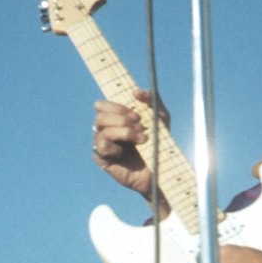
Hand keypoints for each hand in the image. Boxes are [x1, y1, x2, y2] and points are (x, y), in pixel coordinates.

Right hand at [92, 89, 169, 208]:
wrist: (161, 171)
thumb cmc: (160, 144)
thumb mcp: (161, 117)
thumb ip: (152, 99)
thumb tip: (136, 91)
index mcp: (115, 119)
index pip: (101, 105)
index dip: (116, 106)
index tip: (136, 115)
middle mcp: (106, 130)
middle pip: (100, 116)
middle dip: (122, 119)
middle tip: (140, 127)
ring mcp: (102, 144)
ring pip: (101, 129)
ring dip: (124, 132)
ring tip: (142, 140)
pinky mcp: (101, 159)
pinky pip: (101, 145)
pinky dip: (116, 147)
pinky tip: (125, 153)